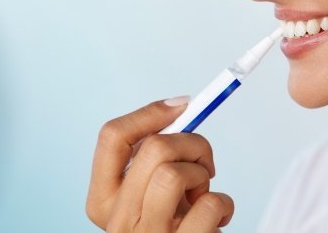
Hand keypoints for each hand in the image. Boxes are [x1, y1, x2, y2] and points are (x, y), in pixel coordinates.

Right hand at [86, 97, 233, 231]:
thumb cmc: (169, 225)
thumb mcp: (148, 194)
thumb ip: (152, 160)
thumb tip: (180, 109)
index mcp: (103, 200)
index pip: (112, 136)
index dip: (151, 112)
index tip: (183, 106)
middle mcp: (120, 220)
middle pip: (153, 147)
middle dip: (192, 142)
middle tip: (203, 161)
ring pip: (175, 173)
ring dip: (202, 174)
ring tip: (203, 192)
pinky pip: (210, 205)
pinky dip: (224, 203)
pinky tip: (217, 217)